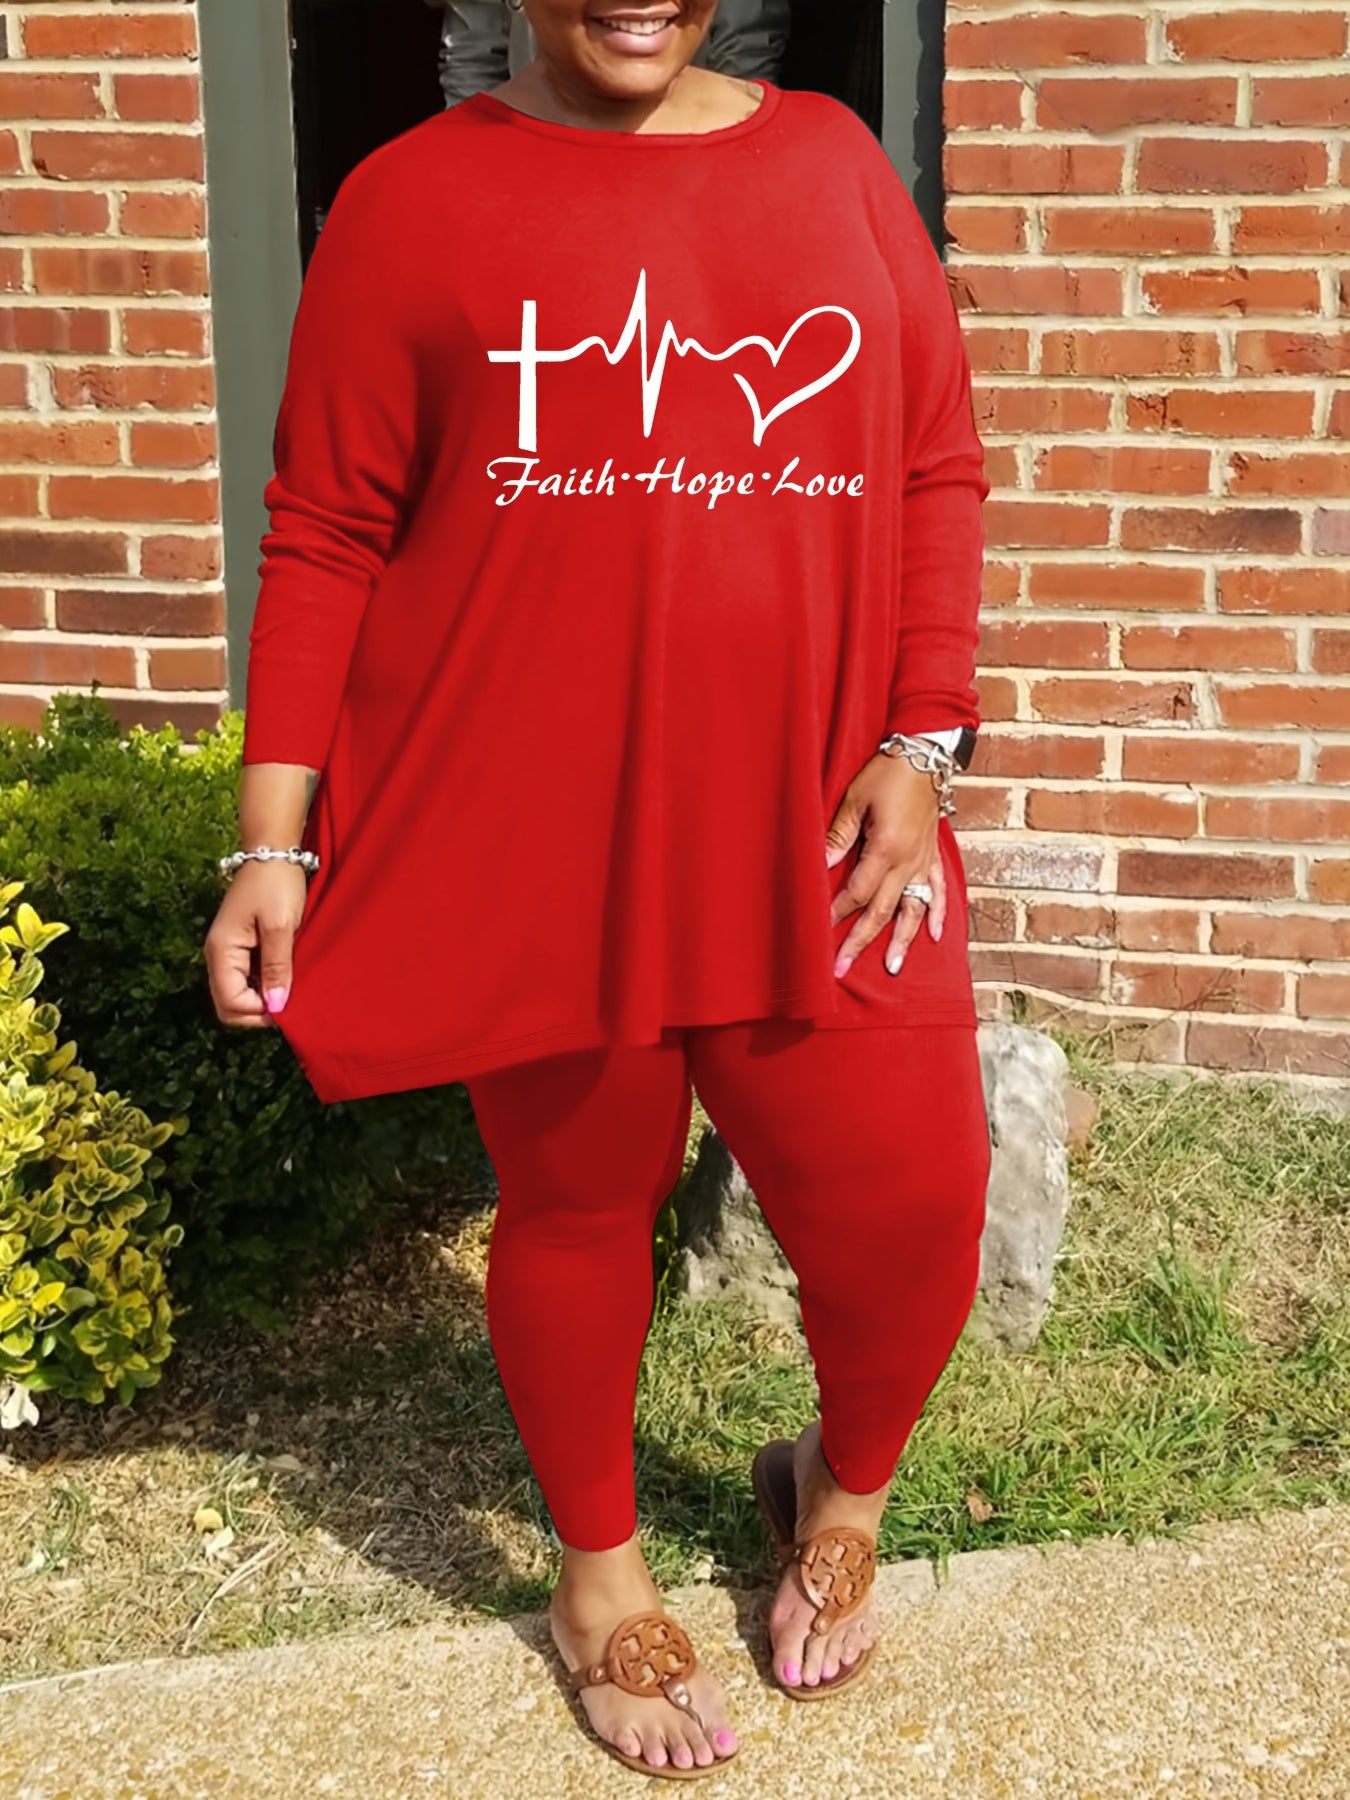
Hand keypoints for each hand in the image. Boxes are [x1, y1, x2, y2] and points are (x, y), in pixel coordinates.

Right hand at [205, 860, 307, 1027]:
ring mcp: (228, 951)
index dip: (258, 1012)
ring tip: (290, 989)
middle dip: (256, 1012)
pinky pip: (246, 978)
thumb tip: (275, 1006)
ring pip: (237, 993)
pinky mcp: (241, 946)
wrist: (273, 851)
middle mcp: (218, 955)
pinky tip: (284, 977)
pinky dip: (263, 985)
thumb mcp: (280, 926)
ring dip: (261, 999)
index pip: (229, 1002)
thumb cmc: (276, 884)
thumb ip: (276, 967)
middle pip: (228, 1004)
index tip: (287, 1004)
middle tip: (288, 1002)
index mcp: (222, 950)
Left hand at [825, 753, 944, 978]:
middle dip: (860, 941)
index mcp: (886, 849)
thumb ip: (839, 835)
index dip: (836, 912)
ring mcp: (923, 861)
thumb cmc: (887, 773)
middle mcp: (907, 862)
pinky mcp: (932, 855)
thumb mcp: (855, 799)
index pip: (857, 892)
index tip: (819, 931)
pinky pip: (938, 890)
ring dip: (903, 940)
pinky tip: (933, 935)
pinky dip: (938, 914)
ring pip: (913, 909)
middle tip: (841, 970)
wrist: (925, 754)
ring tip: (892, 967)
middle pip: (881, 911)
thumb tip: (823, 864)